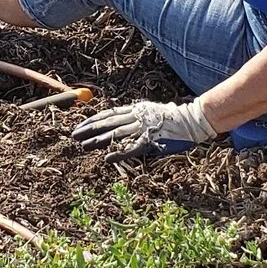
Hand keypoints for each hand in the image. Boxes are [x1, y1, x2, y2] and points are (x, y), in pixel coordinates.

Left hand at [71, 99, 215, 156]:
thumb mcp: (151, 113)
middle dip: (90, 129)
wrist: (192, 120)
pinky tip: (107, 158)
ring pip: (116, 134)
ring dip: (98, 141)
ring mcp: (142, 129)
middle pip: (108, 123)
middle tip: (74, 136)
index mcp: (136, 109)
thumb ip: (137, 117)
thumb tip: (122, 123)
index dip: (94, 120)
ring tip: (83, 146)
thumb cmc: (174, 118)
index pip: (110, 114)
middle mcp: (137, 117)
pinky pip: (131, 148)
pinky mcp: (150, 141)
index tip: (81, 125)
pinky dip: (118, 153)